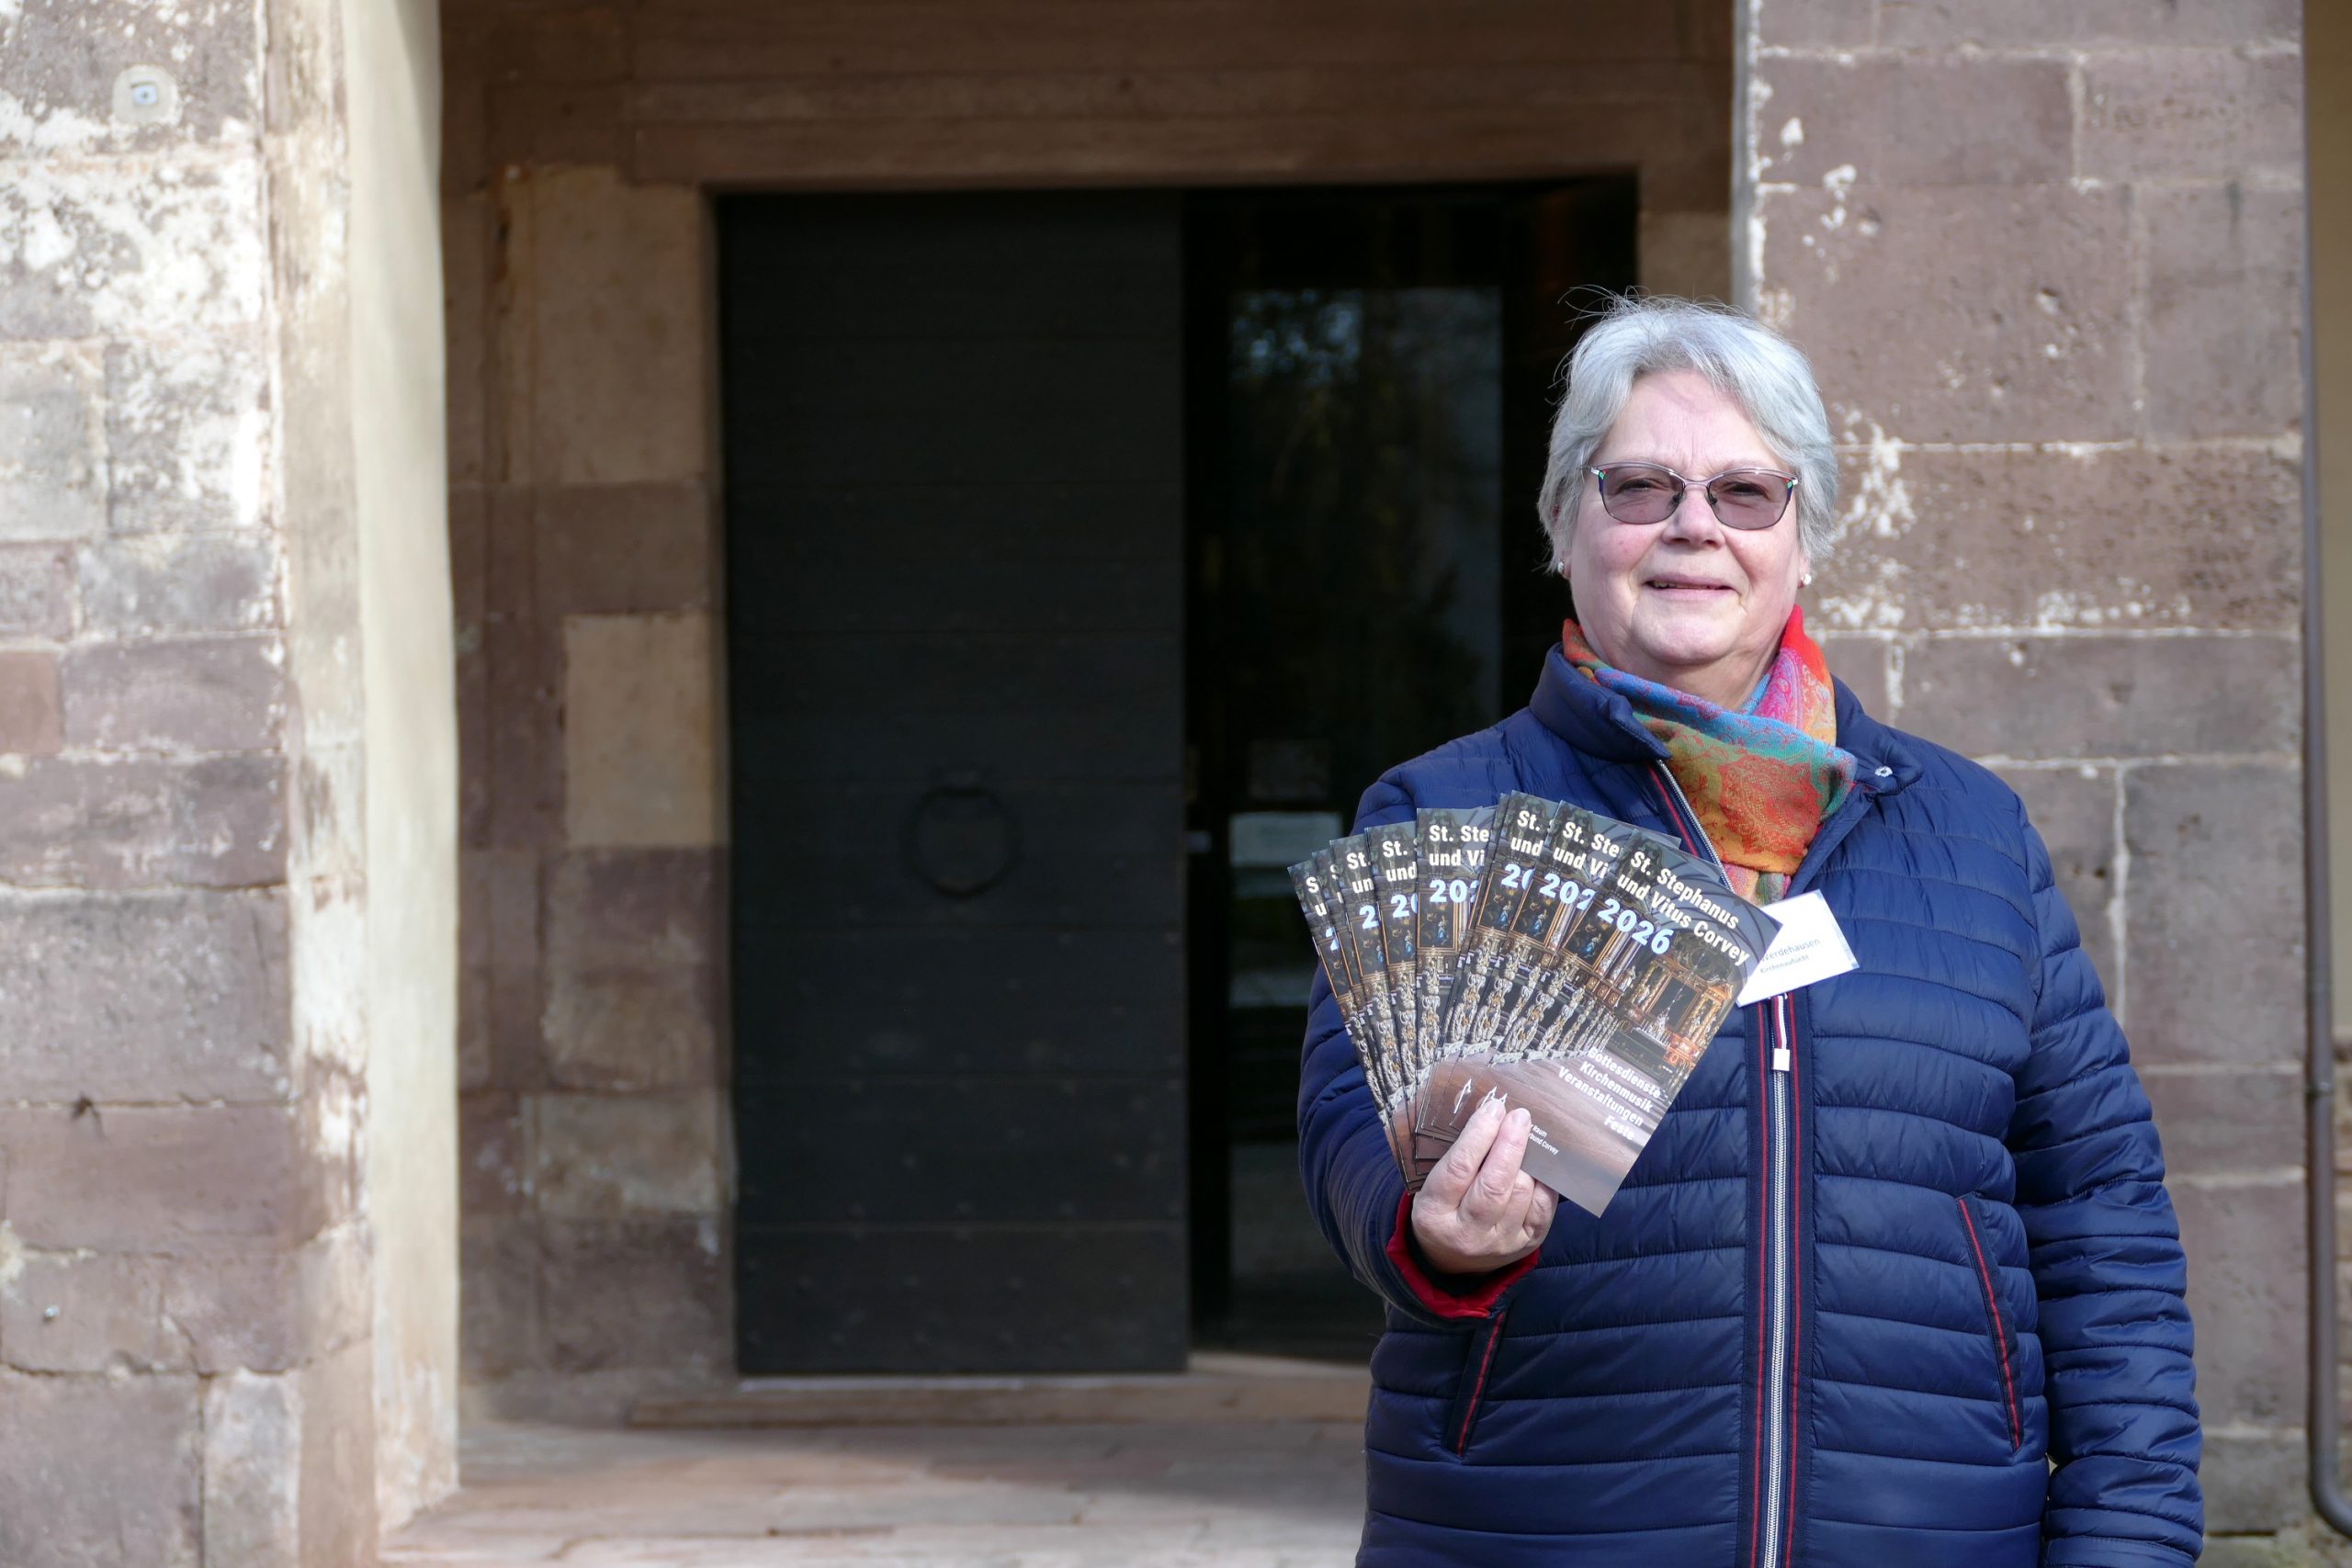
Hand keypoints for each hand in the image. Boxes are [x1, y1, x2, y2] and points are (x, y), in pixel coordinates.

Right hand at [1410, 1099, 1558, 1276]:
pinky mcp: (1526, 1245)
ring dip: (1528, 1160)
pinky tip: (1538, 1166)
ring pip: (1521, 1193)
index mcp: (1434, 1213)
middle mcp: (1467, 1233)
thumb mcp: (1430, 1186)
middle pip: (1494, 1183)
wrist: (1451, 1260)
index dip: (1479, 1134)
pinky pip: (1542, 1207)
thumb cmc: (1441, 1210)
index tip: (1493, 1108)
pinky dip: (1543, 1181)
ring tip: (1526, 1138)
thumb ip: (1456, 1157)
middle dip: (1510, 1144)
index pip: (1459, 1169)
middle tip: (1519, 1117)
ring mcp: (1500, 1243)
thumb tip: (1490, 1114)